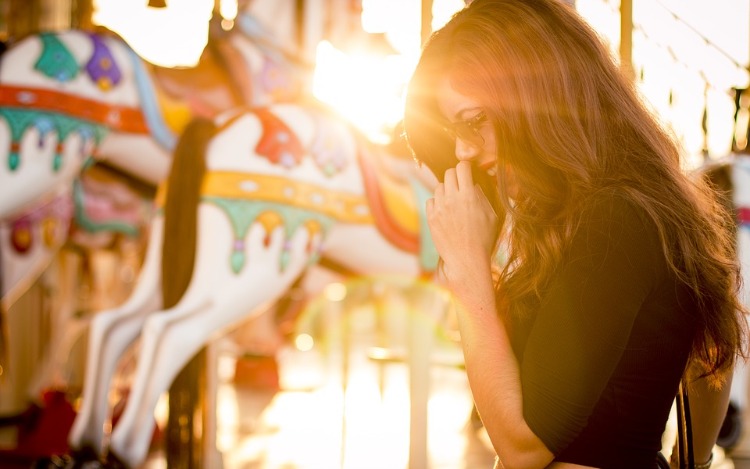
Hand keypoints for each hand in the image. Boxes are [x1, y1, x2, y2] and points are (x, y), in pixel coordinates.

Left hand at [426, 161, 498, 287]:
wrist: (466, 260)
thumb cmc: (483, 239)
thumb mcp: (491, 216)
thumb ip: (482, 196)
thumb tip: (473, 185)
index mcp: (468, 196)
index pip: (462, 167)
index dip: (466, 167)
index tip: (467, 172)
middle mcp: (451, 199)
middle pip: (448, 173)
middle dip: (456, 176)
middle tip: (461, 186)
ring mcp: (439, 208)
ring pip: (438, 186)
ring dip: (446, 190)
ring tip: (454, 201)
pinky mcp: (431, 218)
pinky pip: (430, 200)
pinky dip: (437, 202)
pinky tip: (445, 211)